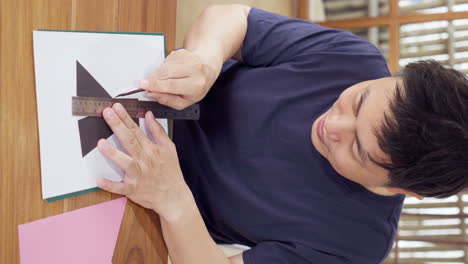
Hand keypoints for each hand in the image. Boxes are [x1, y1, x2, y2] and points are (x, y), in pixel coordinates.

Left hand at [96, 103, 192, 219]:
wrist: (174, 196)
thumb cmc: (171, 171)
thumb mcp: (169, 148)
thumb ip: (158, 131)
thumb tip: (148, 115)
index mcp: (152, 149)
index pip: (137, 130)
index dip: (126, 118)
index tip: (116, 107)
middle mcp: (144, 160)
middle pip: (129, 141)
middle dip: (117, 126)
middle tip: (106, 113)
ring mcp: (138, 175)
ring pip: (125, 162)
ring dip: (113, 153)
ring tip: (101, 142)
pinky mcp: (133, 189)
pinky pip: (120, 187)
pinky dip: (110, 185)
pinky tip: (99, 180)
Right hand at [140, 49, 220, 109]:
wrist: (207, 68)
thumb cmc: (196, 87)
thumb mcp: (186, 101)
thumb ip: (168, 100)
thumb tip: (152, 94)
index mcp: (196, 85)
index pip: (172, 85)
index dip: (156, 85)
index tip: (144, 86)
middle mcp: (194, 70)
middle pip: (166, 73)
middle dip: (153, 79)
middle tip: (144, 83)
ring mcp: (188, 59)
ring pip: (165, 66)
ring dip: (158, 73)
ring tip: (161, 79)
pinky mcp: (182, 52)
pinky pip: (166, 60)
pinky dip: (164, 67)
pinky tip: (170, 71)